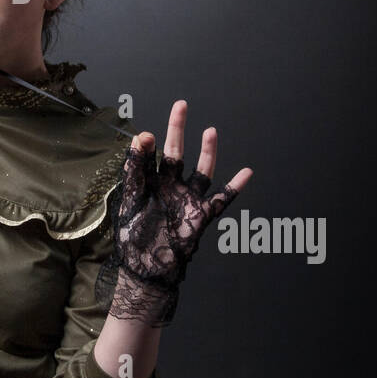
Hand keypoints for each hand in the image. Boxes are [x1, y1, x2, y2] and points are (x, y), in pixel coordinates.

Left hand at [96, 100, 252, 326]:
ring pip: (201, 170)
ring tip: (210, 130)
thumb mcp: (129, 200)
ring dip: (207, 151)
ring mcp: (186, 200)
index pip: (148, 155)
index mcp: (147, 183)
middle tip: (181, 105)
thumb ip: (135, 168)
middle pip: (175, 152)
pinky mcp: (200, 216)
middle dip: (178, 129)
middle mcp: (169, 187)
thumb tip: (142, 137)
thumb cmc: (132, 238)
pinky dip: (235, 187)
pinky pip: (222, 199)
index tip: (147, 136)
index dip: (146, 143)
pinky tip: (247, 172)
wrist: (146, 272)